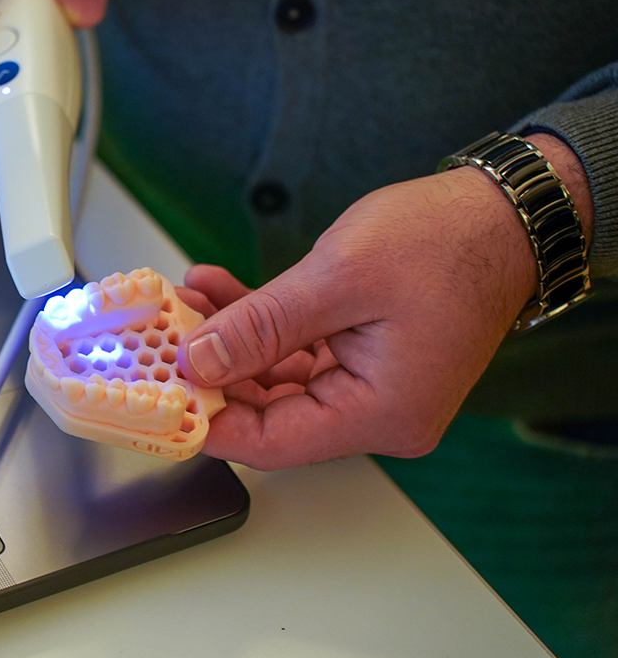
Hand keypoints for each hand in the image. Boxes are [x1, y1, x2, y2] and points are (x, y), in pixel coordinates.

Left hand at [175, 134, 591, 469]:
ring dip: (228, 340)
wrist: (502, 214)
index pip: (272, 443)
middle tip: (160, 335)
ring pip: (274, 379)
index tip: (156, 396)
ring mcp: (370, 388)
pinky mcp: (362, 359)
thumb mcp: (338, 278)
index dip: (207, 421)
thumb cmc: (446, 241)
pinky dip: (258, 325)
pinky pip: (295, 353)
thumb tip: (199, 359)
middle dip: (209, 371)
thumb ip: (262, 325)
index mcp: (382, 412)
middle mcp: (377, 413)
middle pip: (268, 412)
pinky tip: (218, 291)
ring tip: (183, 301)